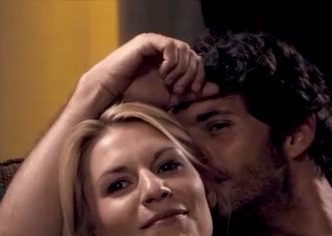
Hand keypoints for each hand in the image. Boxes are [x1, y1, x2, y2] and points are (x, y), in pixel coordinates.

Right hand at [80, 33, 217, 108]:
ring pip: (184, 49)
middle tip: (179, 88)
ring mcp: (157, 44)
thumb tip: (216, 88)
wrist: (115, 93)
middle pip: (193, 55)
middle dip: (191, 74)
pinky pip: (170, 45)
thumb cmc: (139, 95)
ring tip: (169, 82)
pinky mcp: (147, 42)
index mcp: (174, 60)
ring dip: (181, 69)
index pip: (198, 61)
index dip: (199, 76)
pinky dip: (171, 61)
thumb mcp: (172, 97)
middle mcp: (166, 50)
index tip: (192, 91)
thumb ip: (192, 92)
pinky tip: (163, 73)